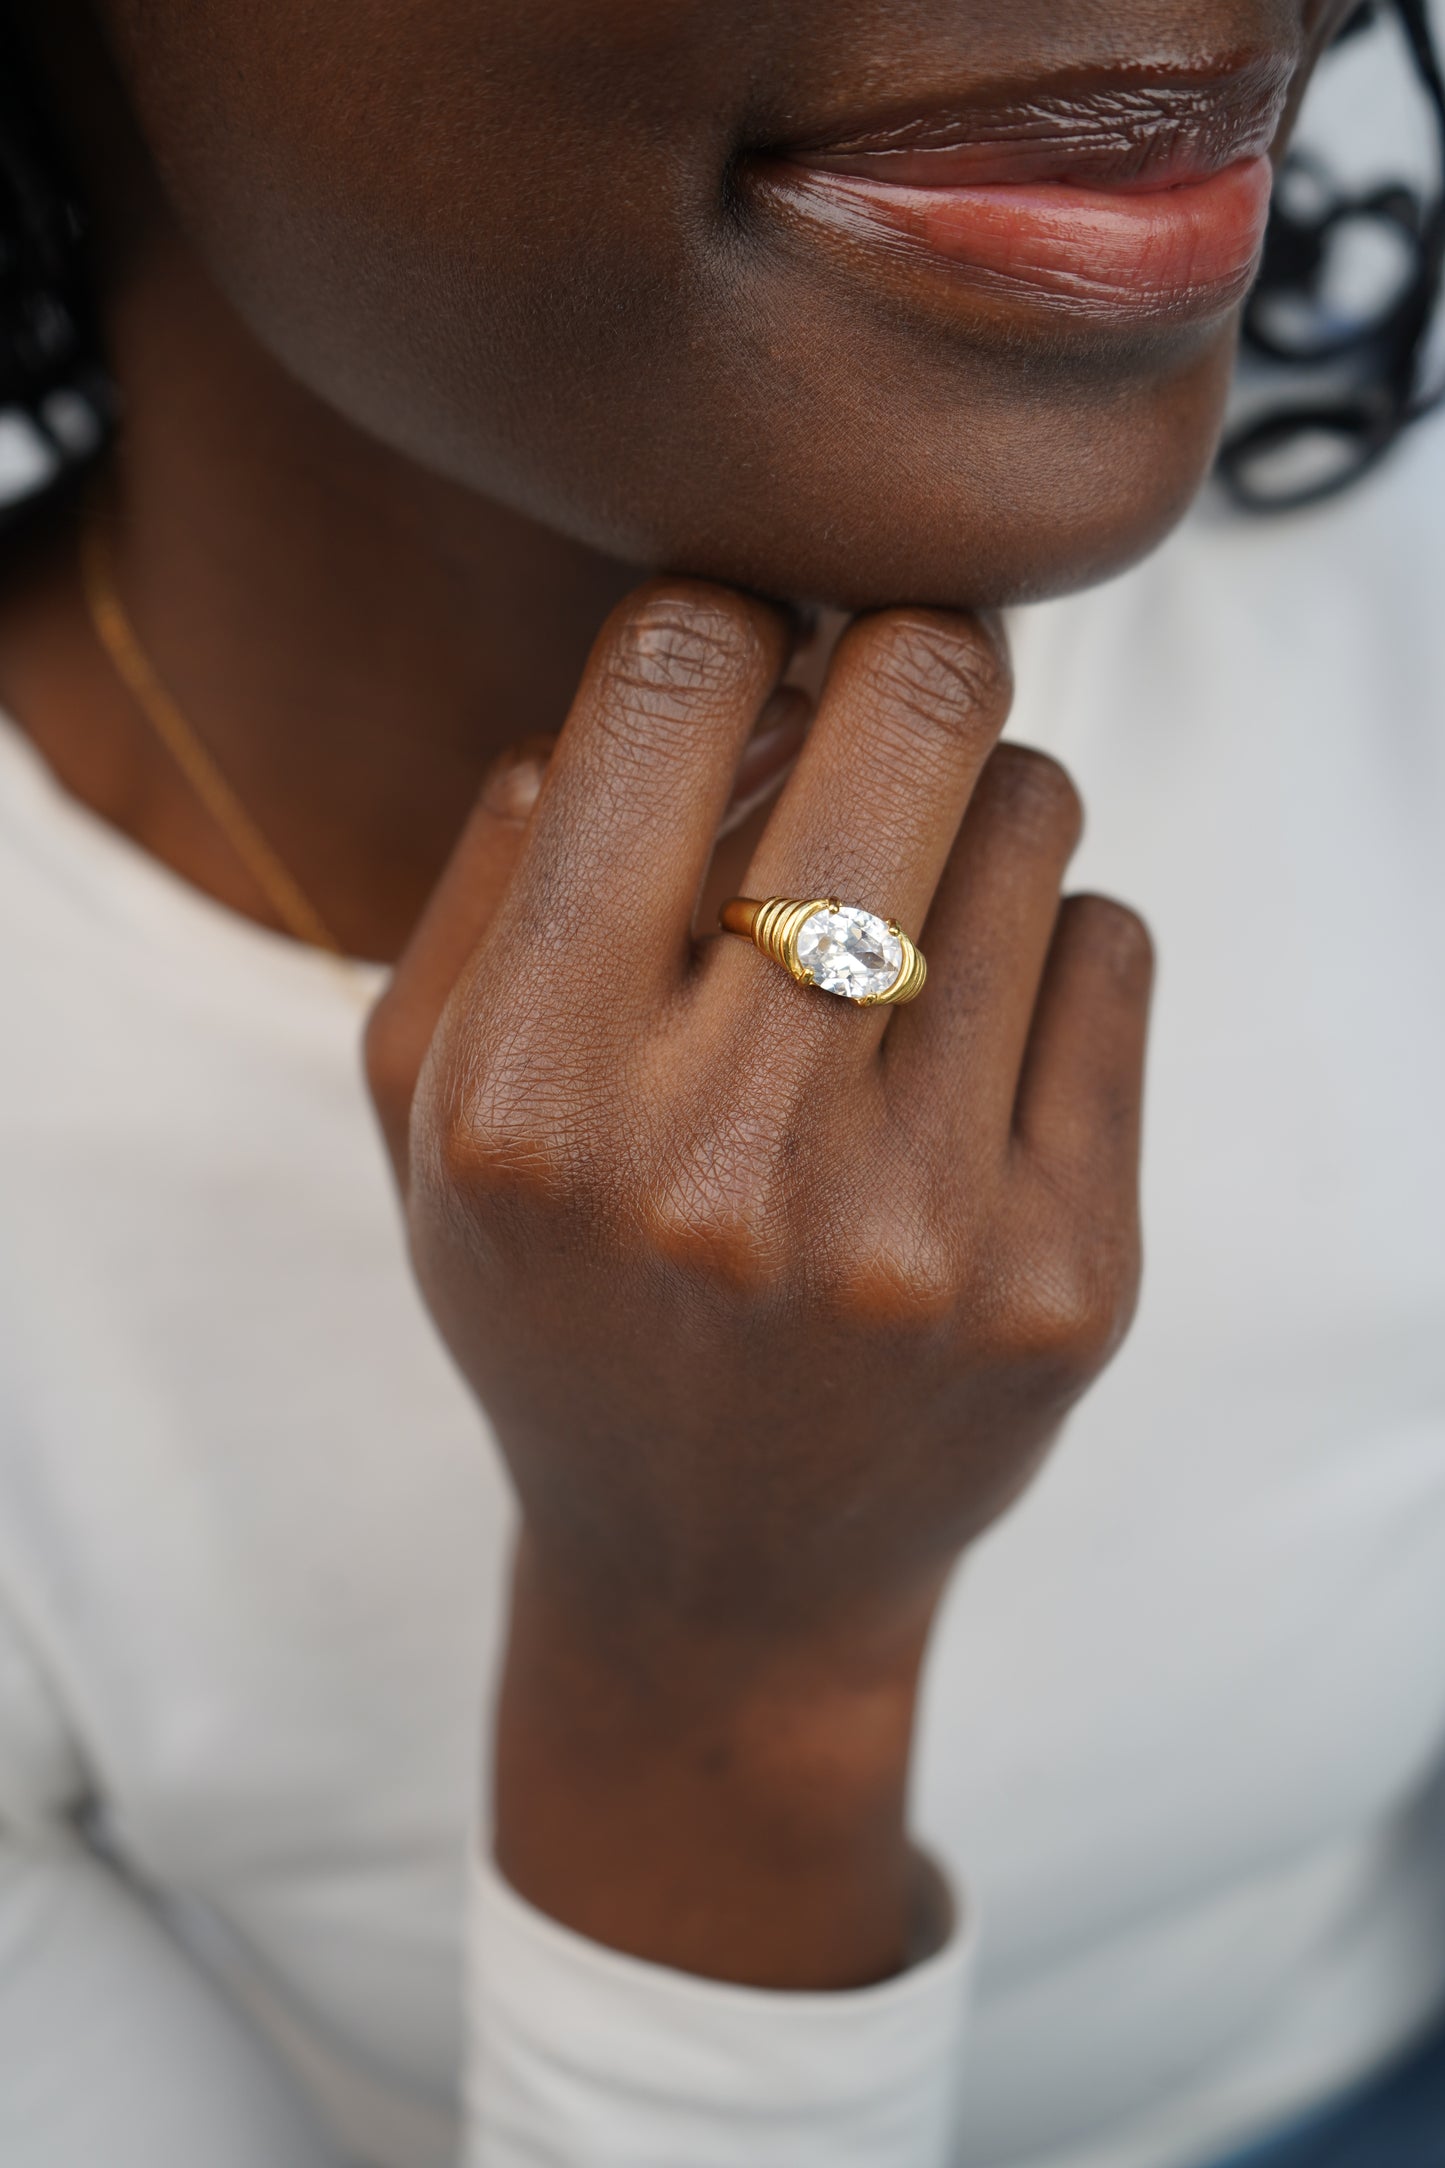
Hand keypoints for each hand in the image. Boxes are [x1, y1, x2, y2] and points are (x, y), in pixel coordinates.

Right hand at [366, 582, 1153, 1985]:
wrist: (712, 1567)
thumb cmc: (560, 1293)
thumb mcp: (429, 1102)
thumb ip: (501, 860)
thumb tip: (701, 658)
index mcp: (530, 1093)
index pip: (673, 682)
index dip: (724, 615)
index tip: (745, 649)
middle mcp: (726, 1156)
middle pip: (911, 704)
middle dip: (907, 653)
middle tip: (891, 696)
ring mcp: (918, 1227)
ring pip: (1034, 814)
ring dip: (974, 814)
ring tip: (912, 908)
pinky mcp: (1068, 1277)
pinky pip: (1113, 946)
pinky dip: (1050, 943)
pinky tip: (974, 1035)